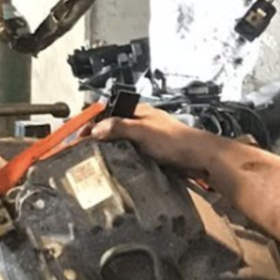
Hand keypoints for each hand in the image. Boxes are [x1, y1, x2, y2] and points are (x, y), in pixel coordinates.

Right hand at [90, 103, 218, 176]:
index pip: (108, 112)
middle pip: (113, 127)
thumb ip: (119, 128)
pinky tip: (117, 167)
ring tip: (96, 160)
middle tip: (84, 150)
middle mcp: (141, 123)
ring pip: (121, 142)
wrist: (199, 157)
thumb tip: (97, 129)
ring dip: (110, 150)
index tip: (80, 135)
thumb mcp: (143, 131)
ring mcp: (147, 139)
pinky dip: (122, 159)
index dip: (93, 122)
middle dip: (98, 137)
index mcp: (139, 112)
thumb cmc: (175, 140)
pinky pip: (131, 155)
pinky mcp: (152, 153)